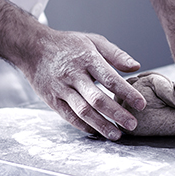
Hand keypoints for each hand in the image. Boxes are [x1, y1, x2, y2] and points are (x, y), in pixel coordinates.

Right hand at [24, 30, 145, 140]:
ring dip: (101, 125)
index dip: (127, 93)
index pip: (110, 79)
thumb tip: (136, 67)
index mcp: (87, 59)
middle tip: (132, 125)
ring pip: (83, 111)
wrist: (33, 48)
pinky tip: (97, 131)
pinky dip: (84, 126)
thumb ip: (116, 54)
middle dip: (117, 114)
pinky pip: (69, 116)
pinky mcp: (52, 100)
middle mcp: (74, 75)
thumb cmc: (68, 44)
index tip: (141, 104)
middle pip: (97, 99)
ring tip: (117, 134)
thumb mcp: (93, 41)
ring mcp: (62, 89)